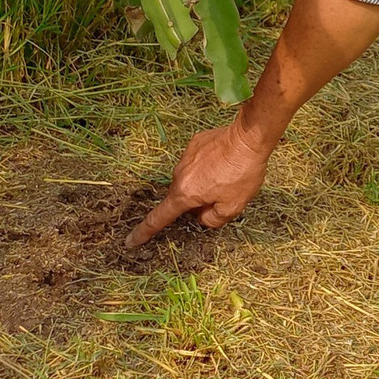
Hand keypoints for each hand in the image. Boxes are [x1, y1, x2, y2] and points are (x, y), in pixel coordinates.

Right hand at [124, 118, 271, 247]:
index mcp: (185, 194)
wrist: (248, 137)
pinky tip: (225, 161)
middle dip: (196, 202)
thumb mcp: (233, 206)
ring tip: (228, 176)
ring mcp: (185, 157)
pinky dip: (208, 166)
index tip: (131, 241)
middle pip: (181, 197)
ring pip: (190, 179)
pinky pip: (197, 162)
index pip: (159, 218)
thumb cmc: (242, 173)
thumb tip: (201, 217)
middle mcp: (179, 175)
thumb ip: (212, 219)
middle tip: (222, 196)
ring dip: (204, 182)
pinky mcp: (195, 143)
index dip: (144, 232)